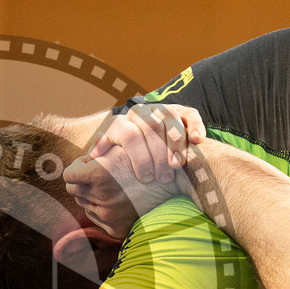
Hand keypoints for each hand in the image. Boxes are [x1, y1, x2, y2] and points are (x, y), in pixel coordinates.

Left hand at [63, 146, 179, 238]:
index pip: (69, 174)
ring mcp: (108, 215)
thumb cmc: (148, 158)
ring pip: (83, 204)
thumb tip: (85, 153)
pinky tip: (118, 200)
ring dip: (91, 195)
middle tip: (98, 175)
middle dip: (82, 182)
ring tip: (111, 186)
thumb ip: (101, 147)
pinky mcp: (115, 229)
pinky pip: (96, 217)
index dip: (77, 167)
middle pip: (73, 190)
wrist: (175, 185)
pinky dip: (101, 208)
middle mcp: (101, 197)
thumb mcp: (124, 146)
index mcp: (99, 174)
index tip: (87, 165)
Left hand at [87, 103, 206, 183]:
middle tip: (160, 178)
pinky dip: (195, 126)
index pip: (128, 134)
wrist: (153, 147)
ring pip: (170, 120)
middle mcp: (142, 113)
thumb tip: (92, 157)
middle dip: (156, 154)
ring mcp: (163, 110)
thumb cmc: (128, 160)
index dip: (137, 157)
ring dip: (175, 144)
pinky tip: (197, 141)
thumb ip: (103, 156)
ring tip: (177, 167)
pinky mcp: (184, 112)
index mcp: (123, 122)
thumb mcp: (112, 157)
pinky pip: (191, 114)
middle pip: (151, 128)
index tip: (144, 178)